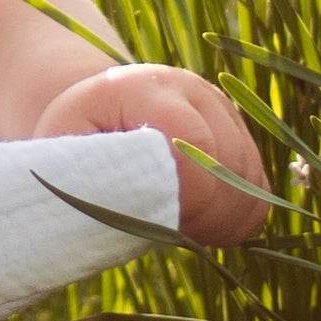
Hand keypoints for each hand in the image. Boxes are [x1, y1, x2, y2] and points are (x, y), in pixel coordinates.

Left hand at [33, 61, 270, 243]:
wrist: (96, 111)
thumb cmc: (70, 142)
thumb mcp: (60, 156)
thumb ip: (86, 179)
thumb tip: (115, 211)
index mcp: (142, 88)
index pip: (192, 140)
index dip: (189, 191)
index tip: (167, 224)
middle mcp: (191, 89)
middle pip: (229, 161)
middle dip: (207, 211)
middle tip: (172, 233)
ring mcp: (221, 108)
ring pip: (250, 176)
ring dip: (224, 216)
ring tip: (182, 227)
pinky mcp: (239, 132)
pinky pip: (259, 186)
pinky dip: (239, 214)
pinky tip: (205, 223)